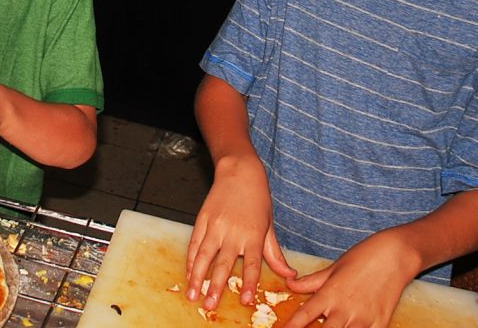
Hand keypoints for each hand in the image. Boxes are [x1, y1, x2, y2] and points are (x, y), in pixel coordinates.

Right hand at [185, 155, 294, 309]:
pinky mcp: (202, 219)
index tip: (244, 300)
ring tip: (192, 294)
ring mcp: (215, 225)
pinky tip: (188, 273)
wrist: (240, 170)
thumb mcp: (270, 225)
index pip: (252, 264)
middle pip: (223, 264)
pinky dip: (190, 260)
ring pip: (204, 256)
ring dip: (196, 277)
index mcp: (253, 234)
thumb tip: (289, 275)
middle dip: (215, 287)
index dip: (248, 283)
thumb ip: (275, 254)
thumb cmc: (258, 198)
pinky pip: (195, 243)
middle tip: (209, 306)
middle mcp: (233, 231)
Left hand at [281, 230, 418, 327]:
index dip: (292, 327)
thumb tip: (290, 283)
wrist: (395, 255)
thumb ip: (311, 281)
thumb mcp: (334, 267)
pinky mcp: (380, 323)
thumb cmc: (362, 257)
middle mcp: (345, 309)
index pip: (305, 315)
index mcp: (330, 293)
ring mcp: (363, 319)